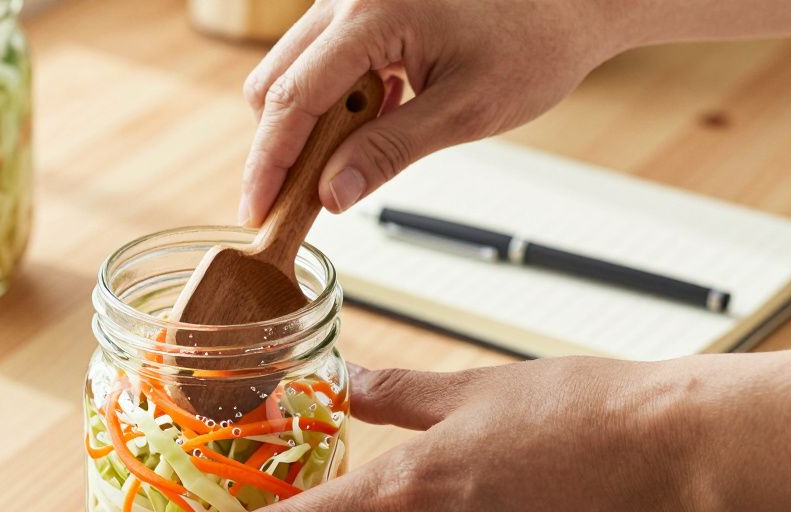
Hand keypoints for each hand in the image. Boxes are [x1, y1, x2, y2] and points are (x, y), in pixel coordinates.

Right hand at [237, 0, 627, 225]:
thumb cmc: (534, 42)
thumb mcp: (466, 111)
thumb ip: (390, 151)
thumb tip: (331, 196)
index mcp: (372, 11)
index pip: (292, 98)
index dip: (269, 164)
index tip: (256, 212)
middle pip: (274, 83)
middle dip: (280, 149)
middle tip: (302, 203)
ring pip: (289, 71)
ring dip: (309, 124)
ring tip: (358, 150)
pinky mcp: (357, 4)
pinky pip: (317, 58)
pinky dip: (330, 99)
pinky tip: (377, 113)